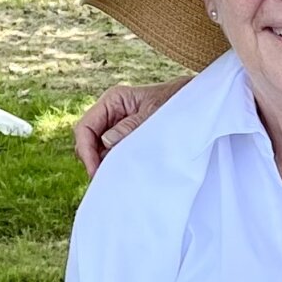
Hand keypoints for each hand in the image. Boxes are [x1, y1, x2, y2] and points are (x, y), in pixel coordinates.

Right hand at [72, 79, 187, 174]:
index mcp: (113, 100)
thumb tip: (106, 141)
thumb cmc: (176, 103)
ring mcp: (116, 126)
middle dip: (92, 159)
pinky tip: (122, 173)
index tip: (95, 171)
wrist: (196, 105)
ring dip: (102, 163)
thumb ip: (130, 127)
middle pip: (87, 140)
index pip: (85, 127)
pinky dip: (112, 164)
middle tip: (104, 180)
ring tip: (115, 178)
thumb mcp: (155, 114)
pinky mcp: (125, 138)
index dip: (85, 151)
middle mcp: (110, 113)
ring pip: (97, 149)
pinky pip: (111, 153)